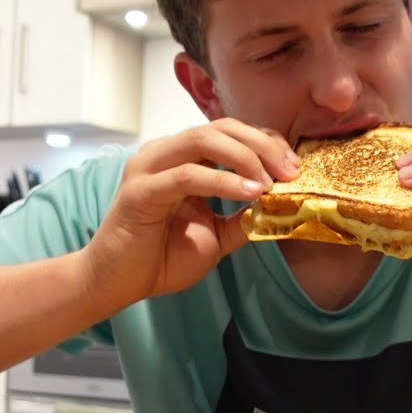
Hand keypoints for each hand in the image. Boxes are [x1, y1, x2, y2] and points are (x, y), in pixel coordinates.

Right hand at [82, 119, 298, 312]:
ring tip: (270, 181)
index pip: (229, 132)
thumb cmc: (160, 257)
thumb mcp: (217, 235)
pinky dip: (223, 181)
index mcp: (182, 158)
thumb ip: (244, 217)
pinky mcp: (140, 190)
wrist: (117, 284)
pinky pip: (187, 175)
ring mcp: (149, 168)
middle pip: (220, 128)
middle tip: (291, 170)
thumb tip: (280, 206)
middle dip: (262, 145)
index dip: (265, 142)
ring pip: (203, 140)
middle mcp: (164, 154)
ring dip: (245, 157)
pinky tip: (249, 192)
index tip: (294, 166)